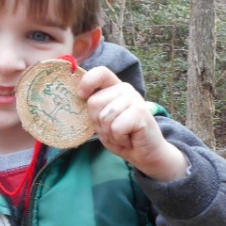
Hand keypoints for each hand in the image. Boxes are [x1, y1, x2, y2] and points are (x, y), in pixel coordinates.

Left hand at [78, 67, 185, 181]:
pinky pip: (116, 127)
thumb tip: (79, 96)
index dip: (87, 82)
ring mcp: (134, 99)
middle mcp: (125, 89)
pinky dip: (119, 138)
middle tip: (113, 130)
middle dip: (98, 123)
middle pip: (94, 102)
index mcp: (115, 88)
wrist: (146, 153)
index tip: (82, 96)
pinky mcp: (141, 112)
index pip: (100, 73)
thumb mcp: (102, 120)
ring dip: (109, 133)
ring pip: (104, 117)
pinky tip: (129, 138)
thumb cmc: (122, 136)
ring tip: (122, 135)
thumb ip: (95, 107)